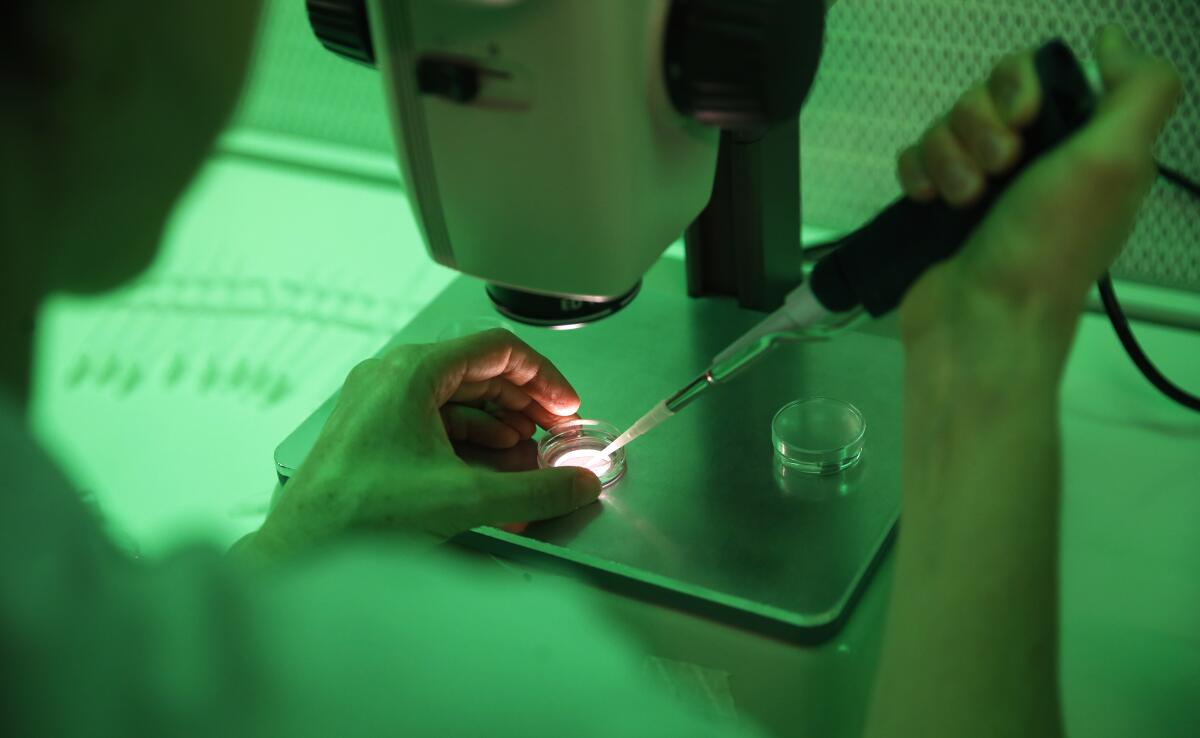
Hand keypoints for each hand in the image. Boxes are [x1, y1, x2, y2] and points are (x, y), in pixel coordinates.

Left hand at [250, 329, 602, 554]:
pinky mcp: (375, 434)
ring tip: (530, 460)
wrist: (305, 550)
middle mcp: (391, 378)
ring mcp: (379, 405)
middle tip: (556, 433)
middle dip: (524, 406)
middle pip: (479, 374)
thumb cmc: (361, 514)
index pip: (497, 350)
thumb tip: (577, 484)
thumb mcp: (466, 499)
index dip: (542, 378)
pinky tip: (493, 471)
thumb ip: (536, 490)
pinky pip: (435, 424)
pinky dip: (471, 443)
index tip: (566, 406)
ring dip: (501, 428)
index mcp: (410, 372)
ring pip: (458, 401)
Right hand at [897, 27, 1180, 372]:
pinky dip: (918, 173)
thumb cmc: (1046, 248)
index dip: (1019, 85)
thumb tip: (1111, 42)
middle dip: (978, 127)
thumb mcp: (1116, 162)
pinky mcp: (938, 207)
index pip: (1038, 75)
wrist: (979, 322)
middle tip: (996, 171)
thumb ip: (1138, 89)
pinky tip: (928, 200)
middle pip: (984, 96)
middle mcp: (1034, 163)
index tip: (1022, 119)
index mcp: (1083, 148)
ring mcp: (982, 186)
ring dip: (948, 158)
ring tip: (962, 201)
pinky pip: (916, 159)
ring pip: (946, 126)